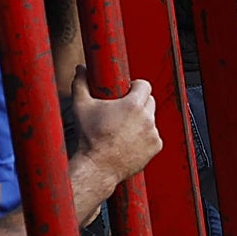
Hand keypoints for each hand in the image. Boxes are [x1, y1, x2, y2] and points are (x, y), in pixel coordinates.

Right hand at [71, 66, 161, 186]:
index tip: (128, 90)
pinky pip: (153, 135)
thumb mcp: (81, 107)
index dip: (136, 86)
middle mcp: (147, 118)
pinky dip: (145, 136)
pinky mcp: (156, 146)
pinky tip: (129, 140)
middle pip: (149, 101)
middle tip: (123, 109)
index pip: (145, 85)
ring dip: (141, 120)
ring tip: (123, 128)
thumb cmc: (89, 137)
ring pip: (151, 119)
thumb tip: (80, 69)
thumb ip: (81, 84)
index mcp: (134, 105)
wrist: (97, 166)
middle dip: (139, 102)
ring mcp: (153, 133)